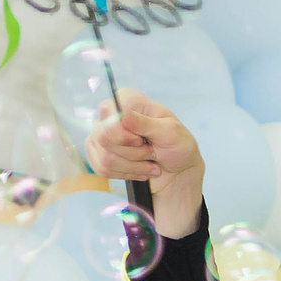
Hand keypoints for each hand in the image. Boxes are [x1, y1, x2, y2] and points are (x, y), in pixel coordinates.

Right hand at [82, 90, 203, 238]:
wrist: (180, 180)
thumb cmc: (181, 152)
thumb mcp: (175, 135)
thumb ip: (148, 124)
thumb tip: (123, 116)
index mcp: (130, 101)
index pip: (112, 110)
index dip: (128, 131)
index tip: (147, 140)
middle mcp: (111, 114)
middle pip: (104, 134)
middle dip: (134, 152)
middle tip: (152, 154)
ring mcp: (101, 136)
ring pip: (101, 154)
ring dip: (132, 166)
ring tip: (151, 164)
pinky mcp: (99, 157)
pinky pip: (100, 168)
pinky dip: (125, 175)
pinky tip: (142, 173)